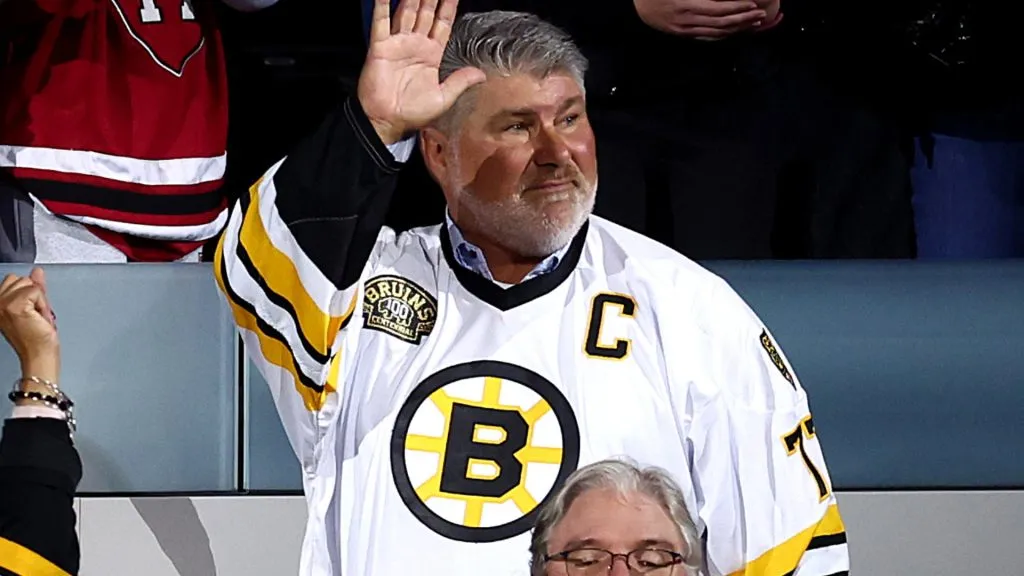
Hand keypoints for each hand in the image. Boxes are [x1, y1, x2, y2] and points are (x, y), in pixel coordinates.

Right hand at [0, 268, 59, 382]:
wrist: (39, 354)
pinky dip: (42, 303)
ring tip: (36, 316)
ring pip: (29, 283)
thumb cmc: (37, 338)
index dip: (28, 292)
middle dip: (33, 294)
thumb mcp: (35, 307)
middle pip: (21, 278)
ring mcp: (3, 303)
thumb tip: (37, 271)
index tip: (30, 311)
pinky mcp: (14, 305)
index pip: (13, 279)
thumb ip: (35, 287)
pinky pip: (36, 290)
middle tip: (34, 315)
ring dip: (39, 299)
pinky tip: (38, 317)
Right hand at [358, 0, 485, 143]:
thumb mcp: (443, 98)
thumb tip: (481, 74)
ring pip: (407, 12)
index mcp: (431, 54)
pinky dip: (383, 6)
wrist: (388, 122)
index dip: (449, 7)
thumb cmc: (413, 113)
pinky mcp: (381, 47)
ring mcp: (398, 43)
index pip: (443, 24)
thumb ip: (460, 82)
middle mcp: (415, 45)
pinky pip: (381, 22)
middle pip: (426, 13)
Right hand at [634, 0, 767, 38]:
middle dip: (742, 20)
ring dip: (736, 29)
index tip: (752, 4)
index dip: (737, 8)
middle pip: (721, 23)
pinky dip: (722, 35)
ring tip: (752, 24)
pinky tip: (733, 31)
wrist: (637, 5)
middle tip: (759, 16)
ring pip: (716, 33)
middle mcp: (686, 20)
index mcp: (686, 5)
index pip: (718, 9)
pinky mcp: (682, 34)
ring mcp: (684, 29)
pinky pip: (706, 37)